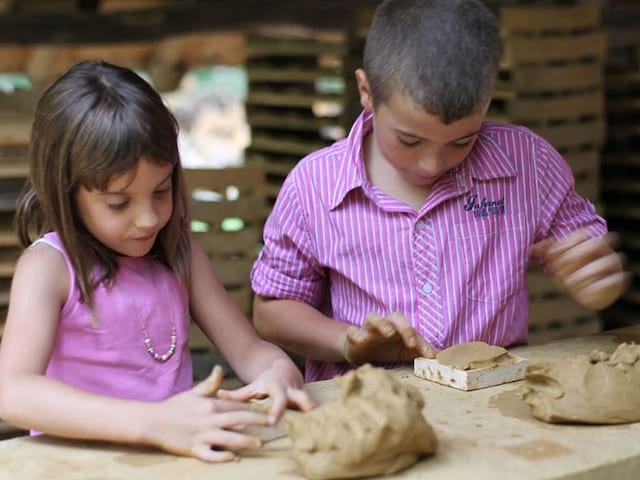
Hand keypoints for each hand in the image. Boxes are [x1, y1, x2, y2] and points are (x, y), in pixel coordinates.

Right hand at [150, 365, 268, 461]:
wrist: (152, 421)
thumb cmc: (174, 406)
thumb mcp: (193, 392)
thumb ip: (210, 383)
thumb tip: (219, 369)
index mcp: (211, 405)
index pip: (237, 406)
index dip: (254, 408)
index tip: (267, 410)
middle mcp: (210, 419)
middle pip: (239, 420)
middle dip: (257, 422)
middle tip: (273, 424)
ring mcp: (202, 435)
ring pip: (230, 438)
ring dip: (247, 441)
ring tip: (260, 444)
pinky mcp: (194, 449)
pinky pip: (211, 454)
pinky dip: (223, 457)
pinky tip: (234, 458)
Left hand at [217, 358, 313, 424]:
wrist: (283, 369)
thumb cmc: (265, 382)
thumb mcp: (252, 387)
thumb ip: (237, 395)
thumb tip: (219, 395)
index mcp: (278, 388)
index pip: (278, 401)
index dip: (276, 411)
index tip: (272, 422)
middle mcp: (292, 391)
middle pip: (301, 397)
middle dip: (306, 404)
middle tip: (310, 413)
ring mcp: (302, 395)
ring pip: (311, 402)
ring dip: (315, 411)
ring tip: (322, 424)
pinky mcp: (308, 400)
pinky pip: (313, 408)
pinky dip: (316, 416)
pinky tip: (321, 428)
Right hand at [342, 312, 437, 363]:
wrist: (361, 352)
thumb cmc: (387, 349)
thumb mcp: (406, 352)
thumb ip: (422, 351)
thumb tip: (444, 356)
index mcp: (398, 327)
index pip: (412, 329)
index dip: (422, 341)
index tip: (429, 355)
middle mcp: (384, 324)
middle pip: (395, 317)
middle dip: (404, 327)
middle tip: (410, 342)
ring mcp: (368, 329)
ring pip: (373, 317)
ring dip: (381, 323)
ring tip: (388, 333)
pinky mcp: (353, 335)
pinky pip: (353, 331)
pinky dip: (357, 333)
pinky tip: (361, 340)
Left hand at [530, 229, 629, 308]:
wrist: (588, 288)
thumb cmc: (571, 269)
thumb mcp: (558, 261)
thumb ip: (547, 251)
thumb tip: (532, 248)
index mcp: (589, 241)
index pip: (582, 233)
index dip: (567, 241)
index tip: (552, 254)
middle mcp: (603, 251)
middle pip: (595, 244)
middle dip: (574, 257)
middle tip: (560, 272)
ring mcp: (611, 265)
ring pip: (605, 263)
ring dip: (585, 273)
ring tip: (569, 283)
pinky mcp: (617, 280)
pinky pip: (615, 280)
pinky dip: (600, 285)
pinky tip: (586, 290)